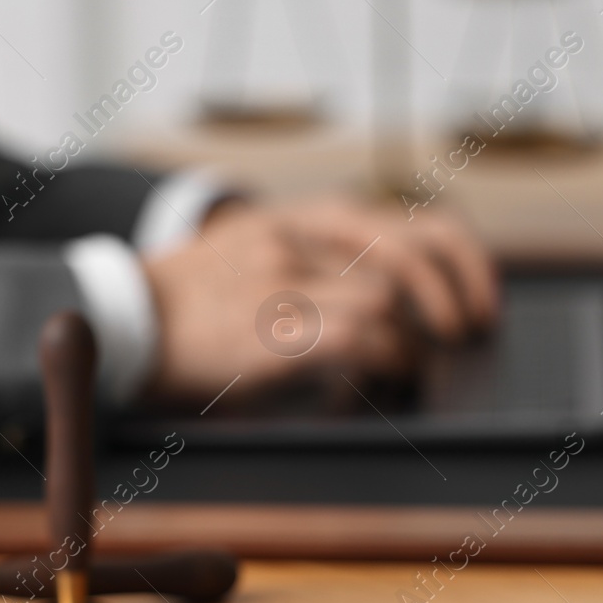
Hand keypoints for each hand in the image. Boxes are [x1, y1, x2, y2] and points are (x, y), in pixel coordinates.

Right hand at [140, 196, 497, 407]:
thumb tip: (395, 306)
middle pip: (407, 256)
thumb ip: (316, 263)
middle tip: (463, 336)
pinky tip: (375, 384)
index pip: (406, 224)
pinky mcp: (270, 328)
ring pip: (385, 301)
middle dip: (451, 299)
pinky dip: (380, 364)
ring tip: (410, 371)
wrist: (122, 318)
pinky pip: (355, 339)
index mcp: (299, 217)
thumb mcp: (255, 253)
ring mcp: (283, 280)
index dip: (461, 262)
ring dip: (411, 343)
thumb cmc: (193, 300)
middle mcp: (297, 238)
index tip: (480, 302)